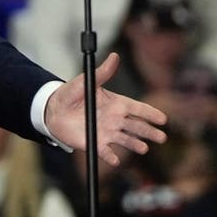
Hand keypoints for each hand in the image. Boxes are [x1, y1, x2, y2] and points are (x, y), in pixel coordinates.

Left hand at [44, 52, 167, 165]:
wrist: (53, 110)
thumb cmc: (71, 93)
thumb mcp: (86, 81)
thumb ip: (102, 73)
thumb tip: (114, 56)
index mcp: (116, 104)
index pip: (138, 109)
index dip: (150, 113)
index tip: (163, 118)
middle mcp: (115, 120)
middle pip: (137, 127)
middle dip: (149, 132)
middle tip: (162, 137)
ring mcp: (107, 132)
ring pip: (125, 140)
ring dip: (134, 145)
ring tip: (143, 148)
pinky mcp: (95, 143)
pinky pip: (105, 152)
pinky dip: (111, 156)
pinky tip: (115, 160)